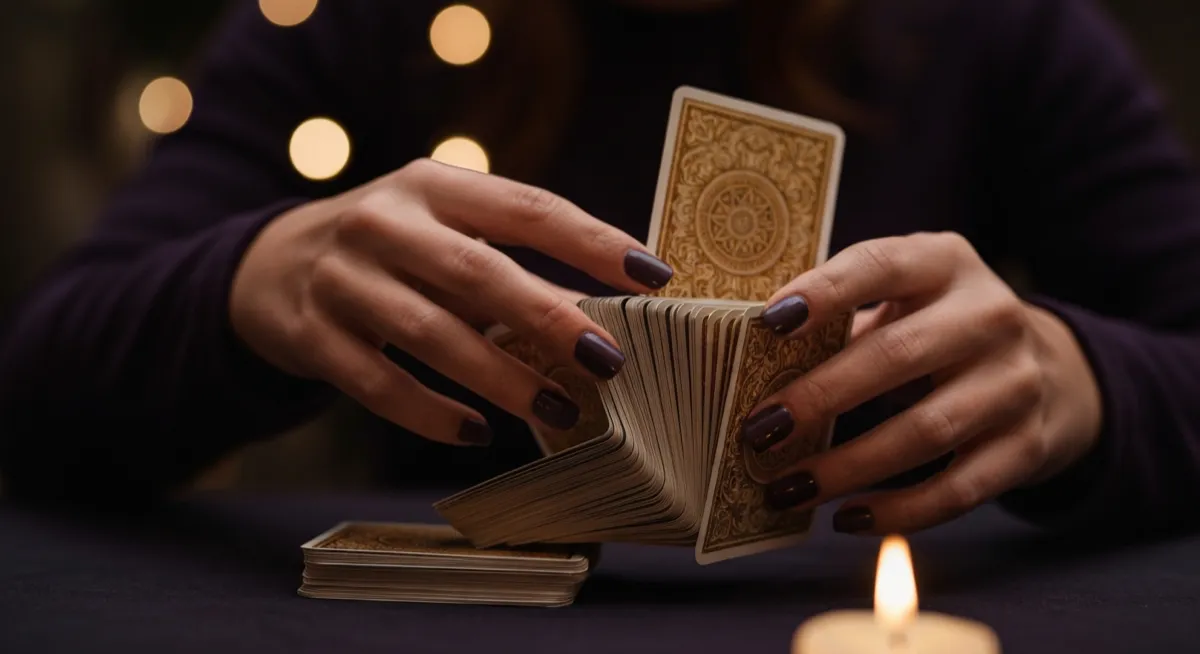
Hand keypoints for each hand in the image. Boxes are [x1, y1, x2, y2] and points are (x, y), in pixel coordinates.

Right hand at [230, 159, 671, 445]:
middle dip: (549, 317)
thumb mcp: (442, 231)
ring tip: (558, 411)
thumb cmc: (391, 249)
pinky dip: (432, 413)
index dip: (593, 241)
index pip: (527, 207)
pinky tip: (476, 432)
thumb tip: (597, 316)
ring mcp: (342, 279)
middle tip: (609, 359)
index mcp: (433, 185)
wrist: (269, 266)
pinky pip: (379, 384)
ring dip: (501, 377)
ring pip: (431, 334)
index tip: (653, 275)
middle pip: (478, 272)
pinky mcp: (313, 336)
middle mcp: (384, 223)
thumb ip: (507, 263)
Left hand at [739, 232, 1101, 533]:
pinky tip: (847, 517)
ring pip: (926, 431)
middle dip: (821, 395)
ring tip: (787, 488)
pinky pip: (959, 489)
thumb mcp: (906, 298)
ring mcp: (1016, 382)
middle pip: (898, 355)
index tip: (769, 323)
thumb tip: (754, 361)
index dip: (825, 291)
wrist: (1052, 370)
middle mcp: (990, 315)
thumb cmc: (940, 328)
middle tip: (760, 429)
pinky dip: (899, 511)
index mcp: (945, 261)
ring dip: (847, 466)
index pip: (880, 265)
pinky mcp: (1027, 446)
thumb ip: (845, 318)